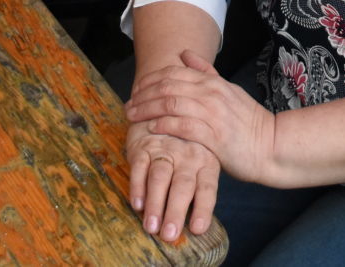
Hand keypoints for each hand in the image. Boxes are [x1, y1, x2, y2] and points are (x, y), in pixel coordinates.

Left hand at [126, 51, 277, 184]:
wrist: (271, 145)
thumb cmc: (247, 121)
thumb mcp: (228, 89)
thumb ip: (206, 72)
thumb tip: (185, 53)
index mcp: (213, 82)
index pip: (174, 73)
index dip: (150, 80)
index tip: (136, 90)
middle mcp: (211, 94)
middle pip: (167, 86)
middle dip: (143, 94)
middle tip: (128, 104)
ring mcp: (212, 114)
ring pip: (170, 104)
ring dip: (147, 109)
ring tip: (133, 116)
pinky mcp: (214, 137)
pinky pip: (182, 126)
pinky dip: (164, 125)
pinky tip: (152, 127)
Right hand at [126, 120, 220, 242]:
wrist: (166, 108)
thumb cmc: (188, 147)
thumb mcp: (202, 162)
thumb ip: (200, 190)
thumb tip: (198, 227)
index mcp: (206, 161)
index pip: (207, 188)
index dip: (203, 208)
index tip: (197, 229)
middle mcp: (188, 156)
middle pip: (182, 186)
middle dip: (176, 211)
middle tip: (169, 234)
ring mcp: (165, 150)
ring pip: (160, 178)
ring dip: (155, 203)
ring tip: (151, 227)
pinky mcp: (144, 146)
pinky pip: (139, 167)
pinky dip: (137, 187)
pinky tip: (137, 205)